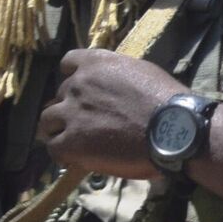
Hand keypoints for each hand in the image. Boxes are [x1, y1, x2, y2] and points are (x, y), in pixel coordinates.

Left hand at [36, 49, 186, 179]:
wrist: (175, 131)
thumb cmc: (168, 103)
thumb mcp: (143, 74)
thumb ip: (119, 78)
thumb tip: (114, 90)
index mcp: (97, 64)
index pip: (69, 62)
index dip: (74, 77)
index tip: (84, 90)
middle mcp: (78, 84)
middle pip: (60, 95)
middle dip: (72, 107)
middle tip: (89, 123)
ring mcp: (71, 113)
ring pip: (47, 120)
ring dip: (59, 129)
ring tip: (76, 142)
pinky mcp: (71, 141)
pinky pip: (53, 147)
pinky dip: (63, 153)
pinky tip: (76, 158)